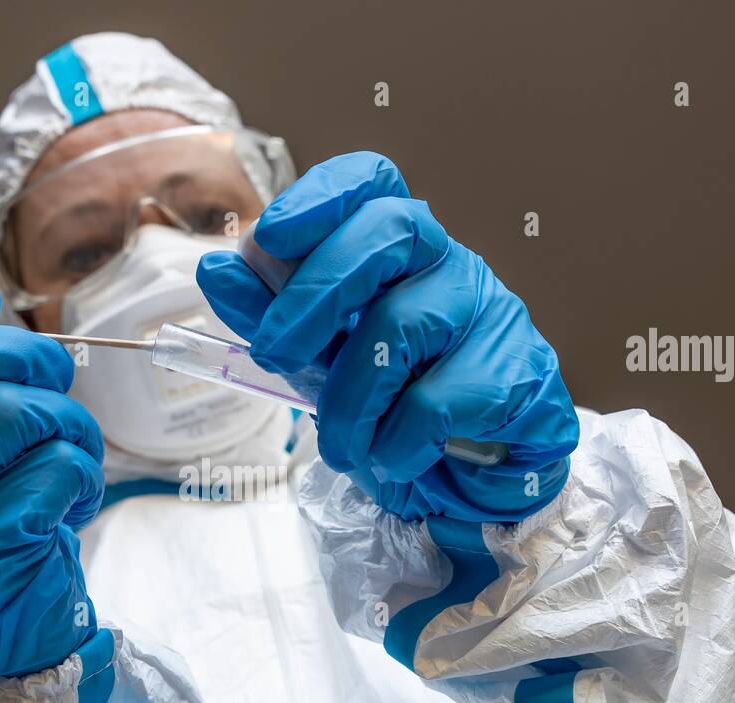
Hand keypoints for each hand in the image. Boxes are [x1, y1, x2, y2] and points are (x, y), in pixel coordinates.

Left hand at [198, 152, 578, 522]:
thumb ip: (271, 317)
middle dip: (313, 294)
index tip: (270, 237)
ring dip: (350, 400)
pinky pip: (434, 401)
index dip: (321, 197)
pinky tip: (398, 459)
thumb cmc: (394, 410)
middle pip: (390, 230)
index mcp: (399, 250)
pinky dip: (396, 443)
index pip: (372, 183)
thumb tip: (216, 267)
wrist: (470, 487)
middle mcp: (450, 264)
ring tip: (342, 446)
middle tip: (272, 354)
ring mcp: (492, 312)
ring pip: (402, 326)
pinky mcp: (518, 373)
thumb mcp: (319, 364)